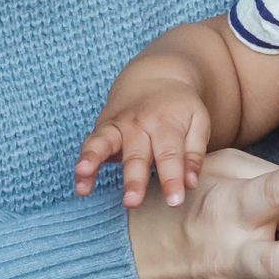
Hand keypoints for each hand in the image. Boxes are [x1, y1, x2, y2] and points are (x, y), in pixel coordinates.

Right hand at [76, 85, 213, 207]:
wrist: (154, 76)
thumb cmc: (179, 108)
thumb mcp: (198, 122)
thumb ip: (194, 154)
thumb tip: (191, 184)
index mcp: (167, 123)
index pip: (170, 154)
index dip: (172, 179)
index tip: (174, 201)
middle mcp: (139, 123)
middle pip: (136, 154)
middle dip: (133, 179)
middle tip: (132, 202)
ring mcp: (117, 125)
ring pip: (104, 143)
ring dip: (93, 160)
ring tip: (84, 177)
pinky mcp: (102, 128)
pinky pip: (89, 145)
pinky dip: (83, 164)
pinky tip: (81, 186)